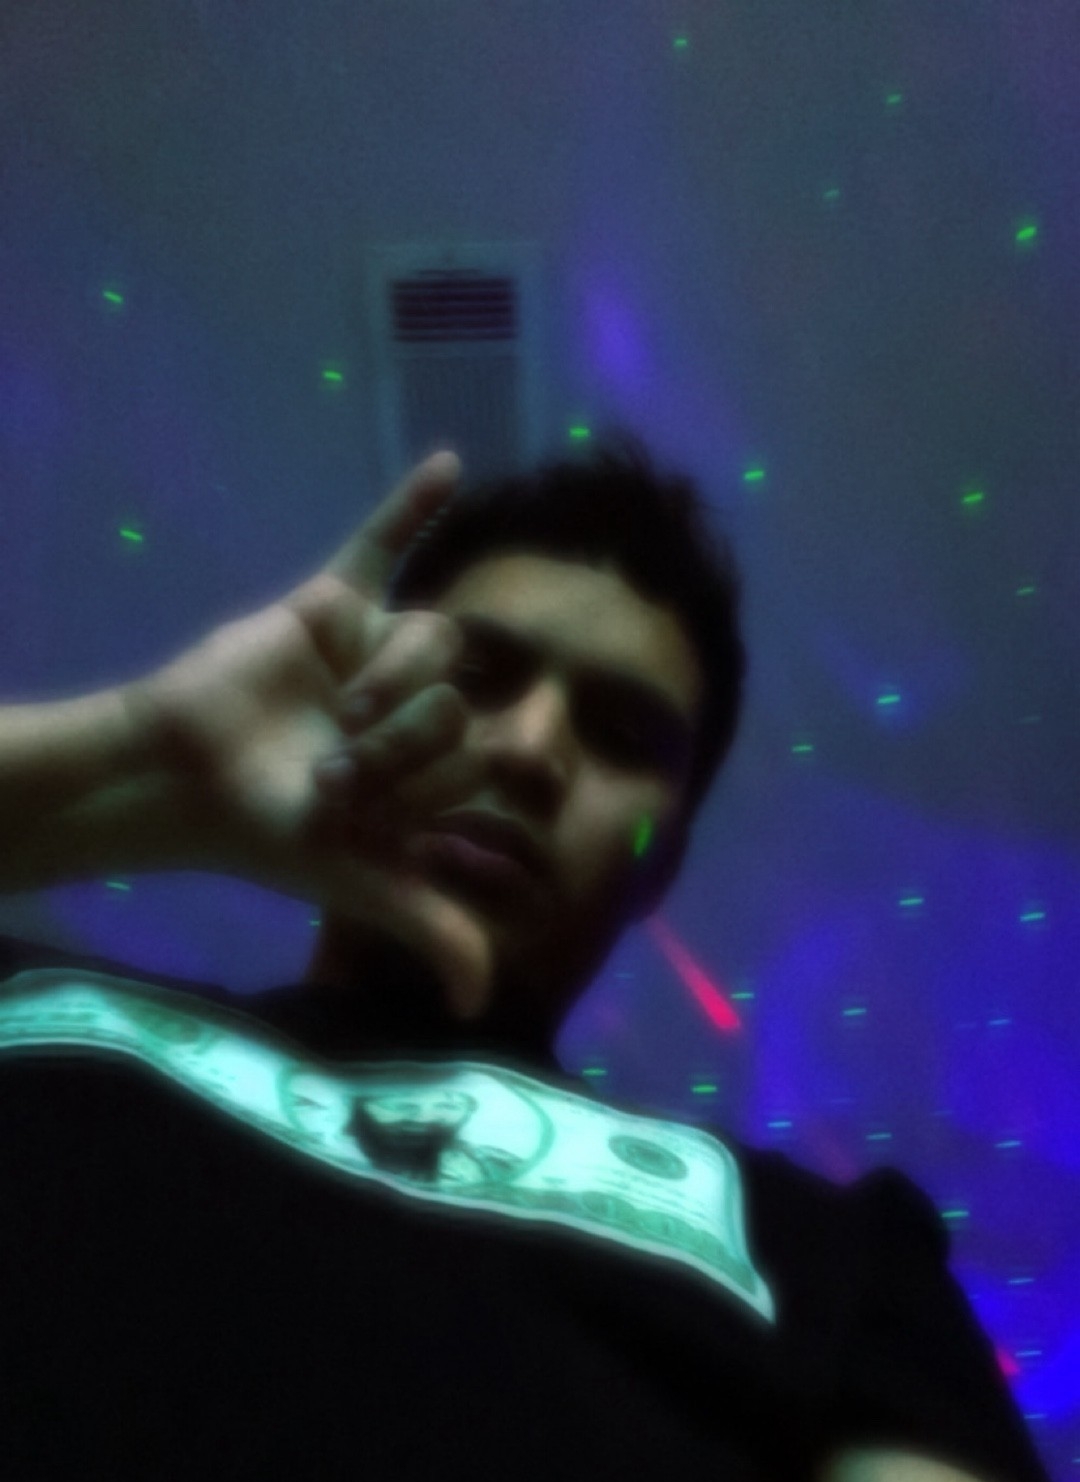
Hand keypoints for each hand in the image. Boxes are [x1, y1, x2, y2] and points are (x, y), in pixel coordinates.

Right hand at [130, 451, 494, 1018]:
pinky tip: (452, 463)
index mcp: (430, 766)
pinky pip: (383, 545)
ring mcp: (377, 651)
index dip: (429, 783)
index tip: (365, 811)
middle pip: (462, 698)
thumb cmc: (269, 834)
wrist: (184, 775)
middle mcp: (414, 706)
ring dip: (389, 677)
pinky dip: (413, 504)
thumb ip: (429, 926)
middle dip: (403, 739)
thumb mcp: (358, 883)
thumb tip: (476, 1001)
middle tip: (339, 763)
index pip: (478, 758)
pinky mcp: (332, 605)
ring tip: (332, 710)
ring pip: (436, 638)